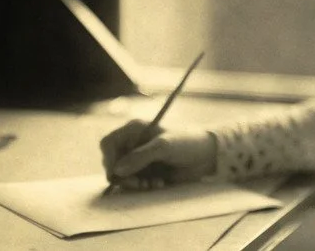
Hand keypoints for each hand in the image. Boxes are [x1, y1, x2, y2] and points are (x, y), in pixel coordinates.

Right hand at [100, 120, 216, 190]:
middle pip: (113, 162)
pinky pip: (134, 182)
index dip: (109, 159)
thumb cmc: (186, 142)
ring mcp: (139, 158)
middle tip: (138, 185)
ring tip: (153, 184)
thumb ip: (140, 157)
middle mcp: (133, 143)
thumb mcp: (164, 147)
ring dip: (135, 183)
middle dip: (124, 176)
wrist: (206, 155)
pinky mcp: (146, 171)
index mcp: (134, 130)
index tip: (117, 174)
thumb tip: (117, 170)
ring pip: (123, 176)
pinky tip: (159, 183)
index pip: (109, 144)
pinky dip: (143, 186)